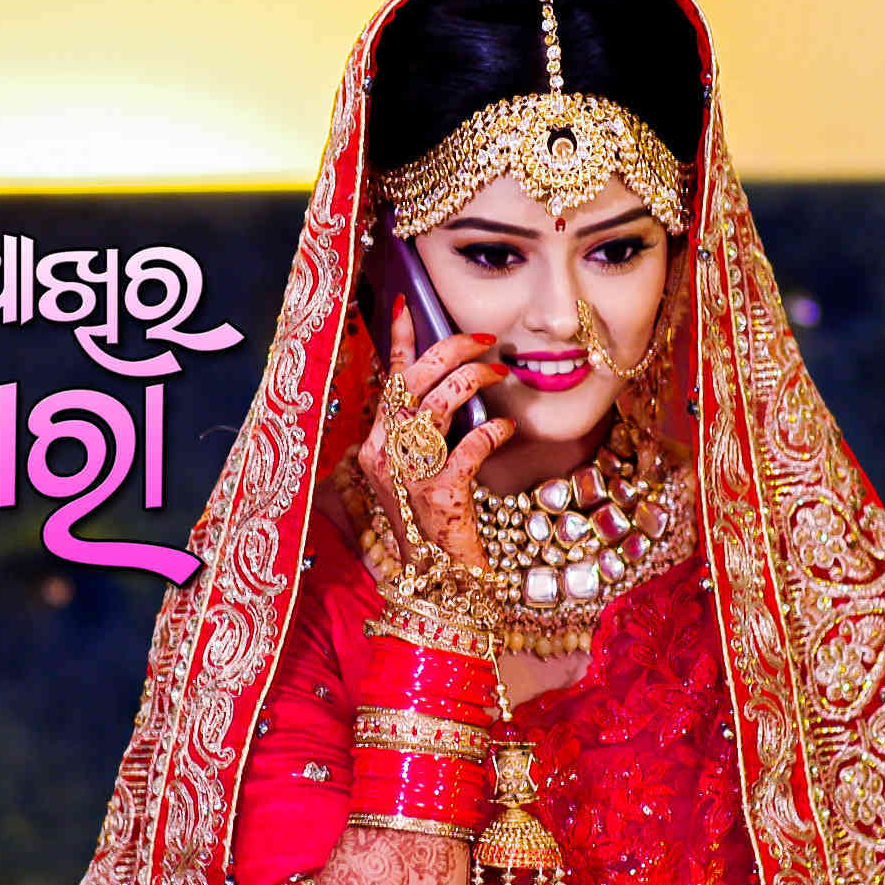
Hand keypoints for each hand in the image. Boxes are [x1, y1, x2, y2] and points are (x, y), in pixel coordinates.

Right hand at [357, 295, 515, 571]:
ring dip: (471, 381)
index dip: (399, 340)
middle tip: (482, 339)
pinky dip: (490, 432)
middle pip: (411, 382)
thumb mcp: (420, 469)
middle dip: (448, 350)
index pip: (387, 380)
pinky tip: (506, 427)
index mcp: (378, 444)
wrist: (440, 580)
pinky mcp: (438, 496)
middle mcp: (385, 455)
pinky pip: (466, 448)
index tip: (407, 304)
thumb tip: (456, 381)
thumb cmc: (436, 520)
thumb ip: (427, 431)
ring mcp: (408, 476)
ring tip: (498, 371)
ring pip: (435, 406)